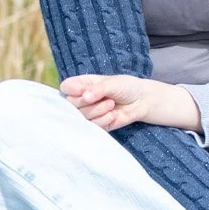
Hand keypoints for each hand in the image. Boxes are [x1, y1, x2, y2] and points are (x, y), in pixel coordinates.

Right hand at [60, 73, 199, 131]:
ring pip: (81, 116)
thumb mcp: (112, 83)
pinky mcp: (97, 125)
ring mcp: (88, 113)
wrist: (142, 101)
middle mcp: (82, 99)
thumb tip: (85, 97)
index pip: (66, 87)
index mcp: (83, 85)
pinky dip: (104, 120)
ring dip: (98, 111)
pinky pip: (93, 126)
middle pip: (71, 104)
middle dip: (87, 102)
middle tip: (105, 98)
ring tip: (112, 104)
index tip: (84, 90)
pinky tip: (114, 114)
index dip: (72, 90)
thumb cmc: (126, 87)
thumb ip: (97, 89)